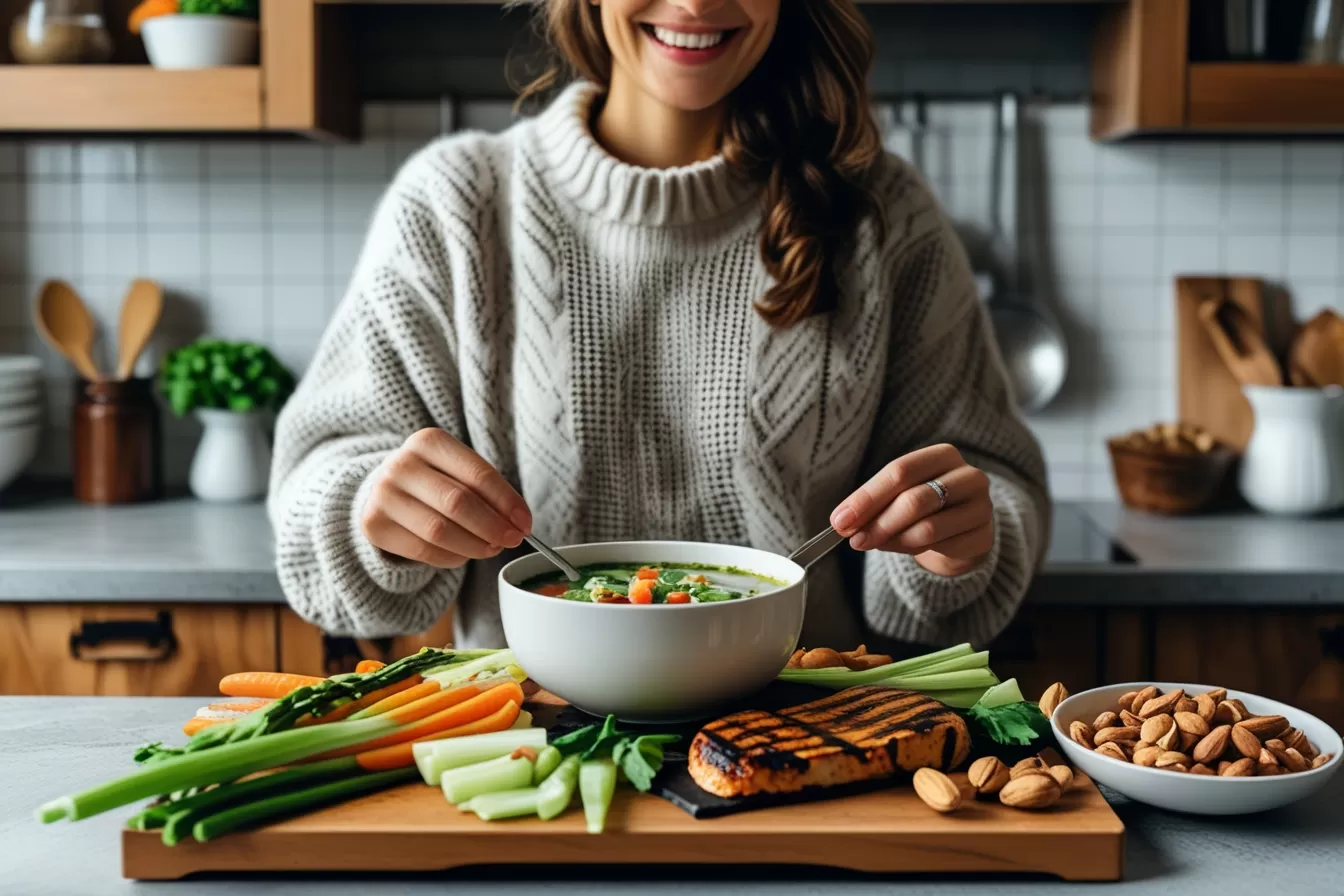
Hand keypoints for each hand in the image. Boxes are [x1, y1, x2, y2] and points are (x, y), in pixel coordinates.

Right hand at [360, 428, 532, 567]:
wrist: (384, 488)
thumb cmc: (434, 479)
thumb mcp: (458, 470)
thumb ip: (486, 491)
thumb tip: (519, 523)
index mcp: (429, 441)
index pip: (478, 474)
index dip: (507, 502)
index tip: (525, 523)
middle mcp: (401, 464)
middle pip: (458, 503)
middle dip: (493, 527)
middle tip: (512, 540)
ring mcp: (383, 495)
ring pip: (440, 531)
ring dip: (475, 546)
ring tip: (491, 548)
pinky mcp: (374, 525)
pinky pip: (423, 551)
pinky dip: (452, 558)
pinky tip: (464, 554)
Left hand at [830, 444, 992, 576]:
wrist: (964, 528)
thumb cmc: (926, 505)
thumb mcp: (900, 494)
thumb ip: (875, 503)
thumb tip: (843, 522)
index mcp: (943, 455)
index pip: (900, 471)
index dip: (867, 497)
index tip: (840, 520)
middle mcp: (968, 476)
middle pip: (914, 500)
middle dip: (878, 523)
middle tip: (854, 540)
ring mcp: (981, 507)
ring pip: (928, 527)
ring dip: (893, 540)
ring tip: (874, 544)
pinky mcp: (983, 536)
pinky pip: (941, 547)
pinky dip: (913, 550)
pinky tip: (900, 548)